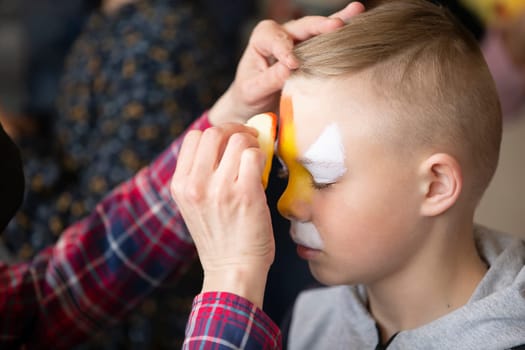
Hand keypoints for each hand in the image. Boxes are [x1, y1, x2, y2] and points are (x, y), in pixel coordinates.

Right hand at [171, 124, 273, 307]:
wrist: (233, 271)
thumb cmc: (219, 239)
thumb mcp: (194, 206)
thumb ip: (201, 176)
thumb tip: (227, 143)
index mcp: (180, 185)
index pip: (194, 137)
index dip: (216, 133)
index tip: (230, 140)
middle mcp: (195, 184)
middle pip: (214, 132)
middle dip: (236, 130)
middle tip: (249, 139)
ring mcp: (219, 188)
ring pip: (238, 140)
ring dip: (252, 144)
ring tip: (257, 158)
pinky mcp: (244, 193)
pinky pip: (255, 156)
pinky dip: (262, 157)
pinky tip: (263, 171)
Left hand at [208, 1, 364, 124]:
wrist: (256, 104)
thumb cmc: (250, 95)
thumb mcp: (253, 90)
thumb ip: (269, 79)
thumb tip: (290, 68)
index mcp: (263, 39)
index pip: (275, 40)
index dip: (285, 50)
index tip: (293, 65)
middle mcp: (282, 34)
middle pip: (302, 27)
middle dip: (319, 26)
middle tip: (336, 26)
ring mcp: (299, 41)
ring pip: (318, 30)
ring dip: (338, 21)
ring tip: (356, 11)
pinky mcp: (312, 51)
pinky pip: (327, 39)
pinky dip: (343, 30)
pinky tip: (357, 18)